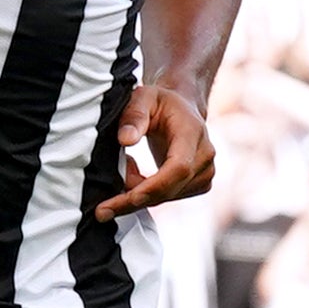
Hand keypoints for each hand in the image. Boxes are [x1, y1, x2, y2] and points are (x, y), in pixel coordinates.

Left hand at [87, 86, 215, 223]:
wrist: (181, 108)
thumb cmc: (160, 102)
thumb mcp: (142, 98)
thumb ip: (133, 116)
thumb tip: (126, 139)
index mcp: (192, 132)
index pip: (178, 167)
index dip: (153, 186)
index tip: (127, 198)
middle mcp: (204, 155)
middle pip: (171, 188)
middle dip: (135, 200)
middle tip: (103, 209)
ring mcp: (205, 171)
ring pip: (167, 196)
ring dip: (138, 193)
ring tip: (123, 168)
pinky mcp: (199, 183)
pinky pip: (169, 197)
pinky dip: (147, 194)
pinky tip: (135, 177)